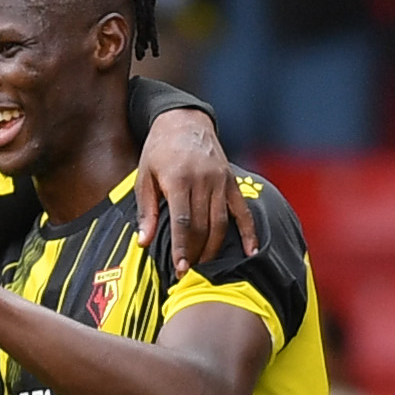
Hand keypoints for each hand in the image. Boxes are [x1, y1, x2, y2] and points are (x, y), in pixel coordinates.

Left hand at [134, 109, 256, 274]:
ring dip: (214, 247)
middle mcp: (203, 180)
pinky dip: (249, 231)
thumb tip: (143, 242)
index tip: (180, 268)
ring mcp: (220, 180)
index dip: (182, 247)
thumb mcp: (143, 177)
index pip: (182, 221)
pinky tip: (251, 251)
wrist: (184, 121)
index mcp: (179, 180)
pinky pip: (242, 210)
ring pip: (221, 222)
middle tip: (187, 273)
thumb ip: (145, 211)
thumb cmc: (158, 151)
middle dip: (196, 252)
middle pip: (203, 225)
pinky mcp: (232, 180)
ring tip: (204, 266)